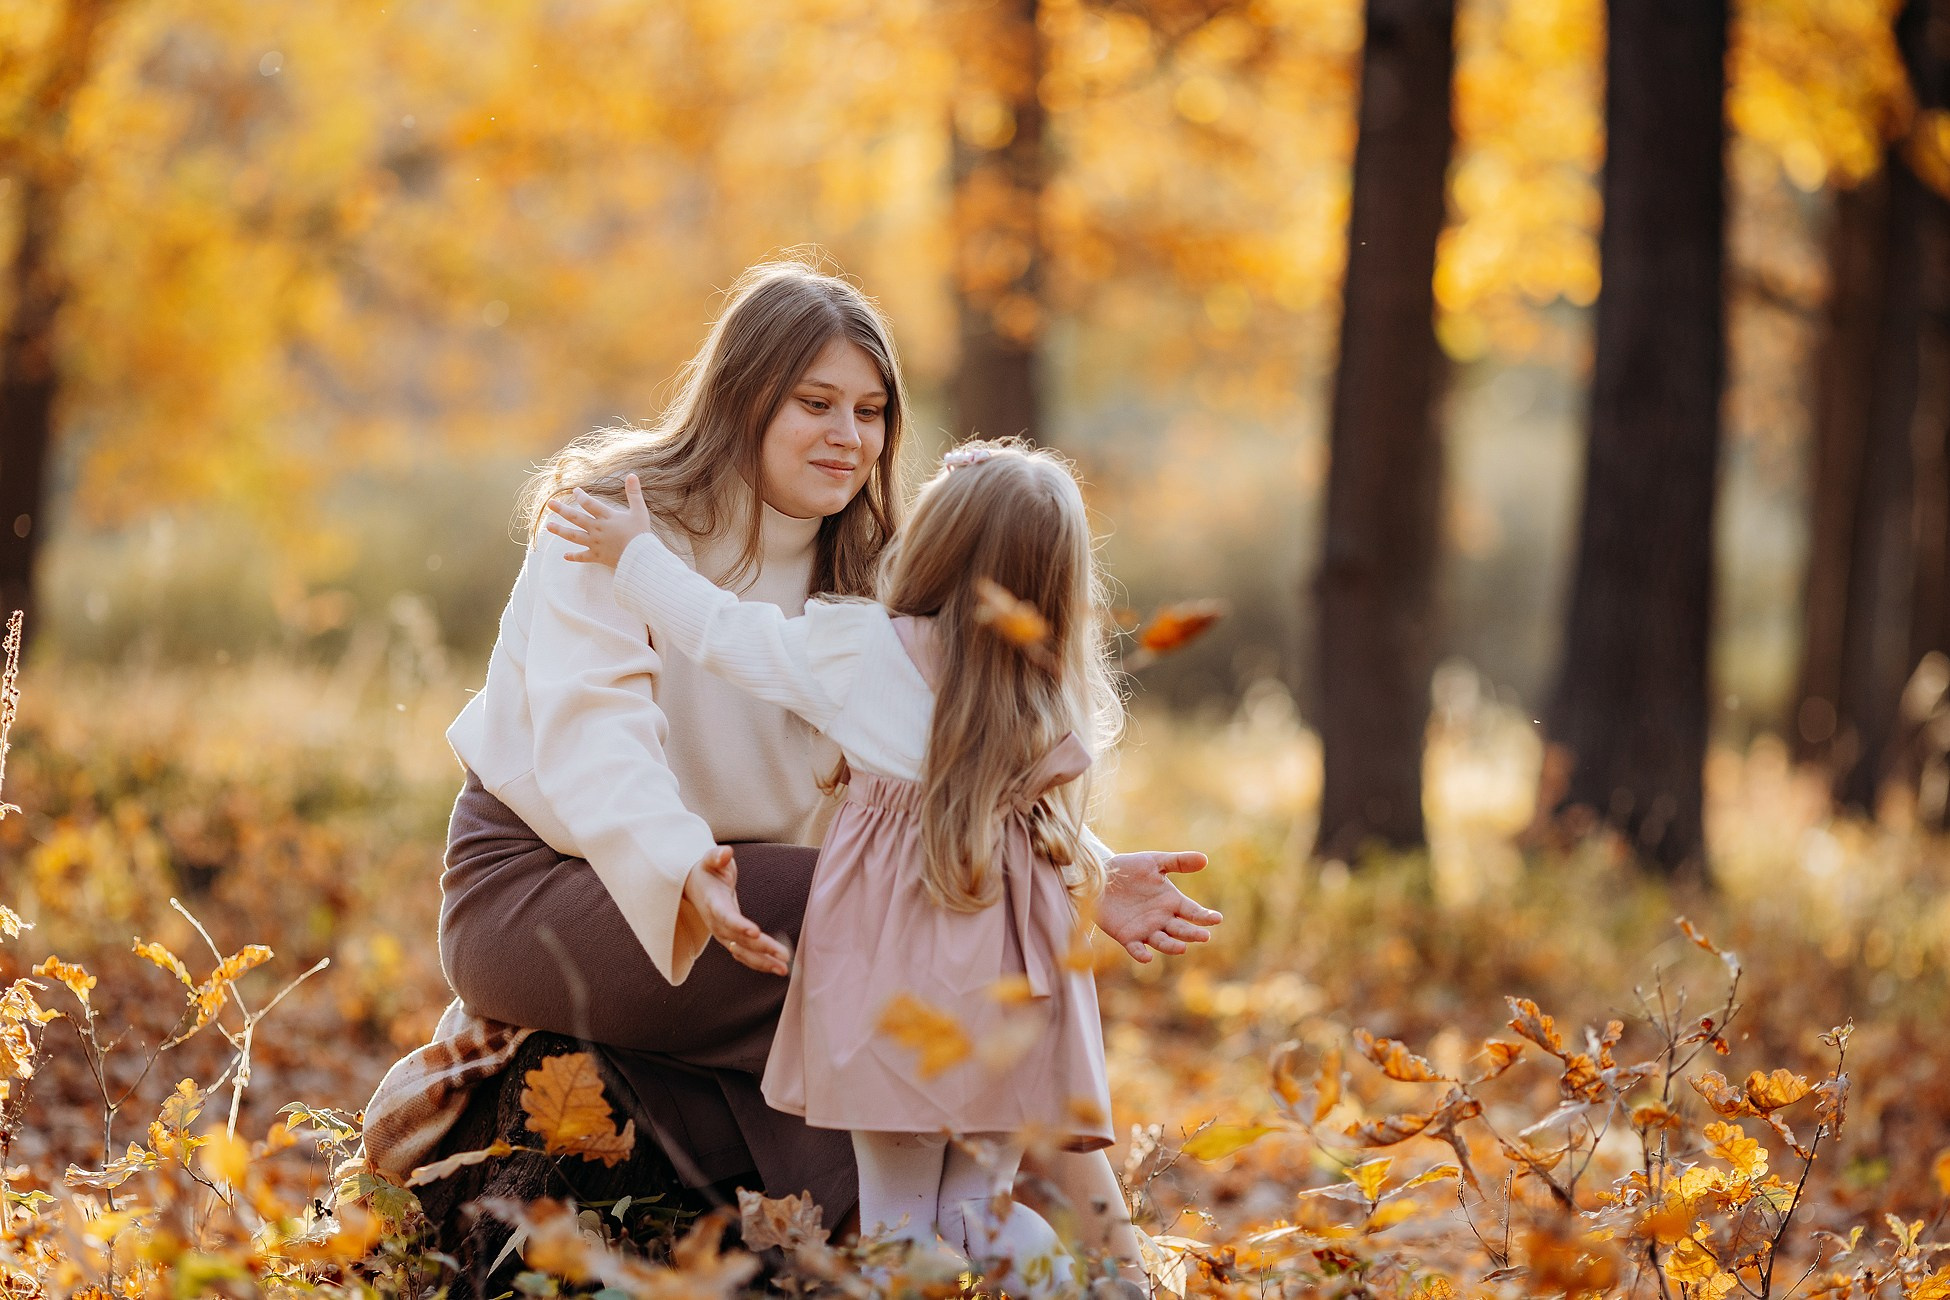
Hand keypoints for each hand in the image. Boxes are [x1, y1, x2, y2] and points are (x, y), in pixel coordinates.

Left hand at [544, 473, 653, 568]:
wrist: (641, 557)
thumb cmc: (641, 533)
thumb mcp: (639, 511)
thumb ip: (634, 493)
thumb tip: (632, 475)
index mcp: (607, 517)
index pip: (589, 503)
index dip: (581, 496)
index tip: (574, 491)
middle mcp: (597, 529)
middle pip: (576, 518)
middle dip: (562, 510)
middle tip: (550, 504)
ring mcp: (595, 543)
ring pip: (574, 536)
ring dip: (560, 531)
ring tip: (548, 526)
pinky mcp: (598, 556)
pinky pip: (583, 557)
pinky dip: (574, 557)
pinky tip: (565, 556)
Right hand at [683, 846, 790, 975]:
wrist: (694, 885)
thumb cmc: (707, 870)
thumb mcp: (710, 858)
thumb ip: (717, 856)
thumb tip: (726, 853)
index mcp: (713, 902)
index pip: (725, 916)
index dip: (739, 925)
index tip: (755, 932)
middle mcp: (716, 923)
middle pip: (739, 939)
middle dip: (761, 949)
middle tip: (783, 955)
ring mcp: (722, 933)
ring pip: (742, 952)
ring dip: (763, 962)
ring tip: (784, 969)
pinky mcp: (729, 938)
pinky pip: (743, 954)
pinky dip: (759, 962)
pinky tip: (777, 967)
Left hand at [1095, 851, 1219, 962]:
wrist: (1101, 876)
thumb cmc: (1130, 868)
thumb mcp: (1155, 862)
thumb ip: (1178, 862)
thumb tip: (1205, 859)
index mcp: (1172, 902)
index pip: (1193, 912)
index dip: (1205, 916)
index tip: (1216, 918)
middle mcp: (1163, 919)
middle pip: (1181, 929)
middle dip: (1192, 933)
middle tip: (1204, 936)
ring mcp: (1146, 929)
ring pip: (1163, 942)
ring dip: (1172, 946)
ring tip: (1182, 948)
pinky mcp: (1127, 937)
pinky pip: (1136, 949)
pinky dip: (1141, 954)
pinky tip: (1147, 957)